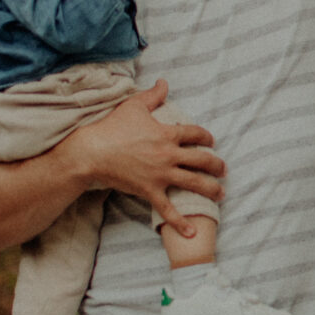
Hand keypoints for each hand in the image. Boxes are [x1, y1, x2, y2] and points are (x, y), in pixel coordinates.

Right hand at [72, 78, 223, 223]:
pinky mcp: (150, 191)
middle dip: (216, 165)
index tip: (210, 140)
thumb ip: (153, 95)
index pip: (195, 134)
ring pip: (193, 183)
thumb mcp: (134, 106)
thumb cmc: (111, 128)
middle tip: (223, 169)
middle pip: (202, 160)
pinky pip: (168, 209)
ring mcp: (161, 175)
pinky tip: (193, 232)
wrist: (91, 152)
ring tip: (220, 193)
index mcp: (167, 133)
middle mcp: (169, 155)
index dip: (206, 137)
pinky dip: (181, 222)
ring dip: (210, 189)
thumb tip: (164, 82)